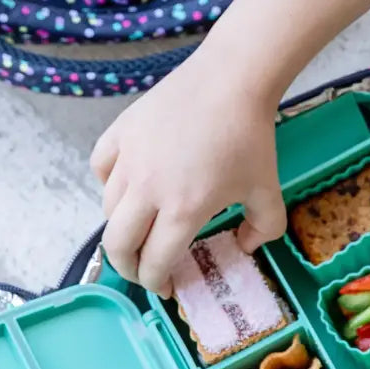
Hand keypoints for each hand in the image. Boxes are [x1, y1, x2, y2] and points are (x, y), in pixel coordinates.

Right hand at [90, 50, 284, 297]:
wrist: (232, 80)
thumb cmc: (251, 138)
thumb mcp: (268, 192)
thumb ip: (263, 229)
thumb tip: (244, 246)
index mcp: (182, 211)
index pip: (154, 262)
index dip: (157, 283)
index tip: (167, 287)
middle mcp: (146, 190)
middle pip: (118, 245)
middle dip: (128, 267)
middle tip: (143, 270)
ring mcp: (129, 159)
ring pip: (108, 208)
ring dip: (122, 227)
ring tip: (141, 229)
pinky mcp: (120, 132)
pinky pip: (101, 168)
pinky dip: (109, 184)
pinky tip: (127, 186)